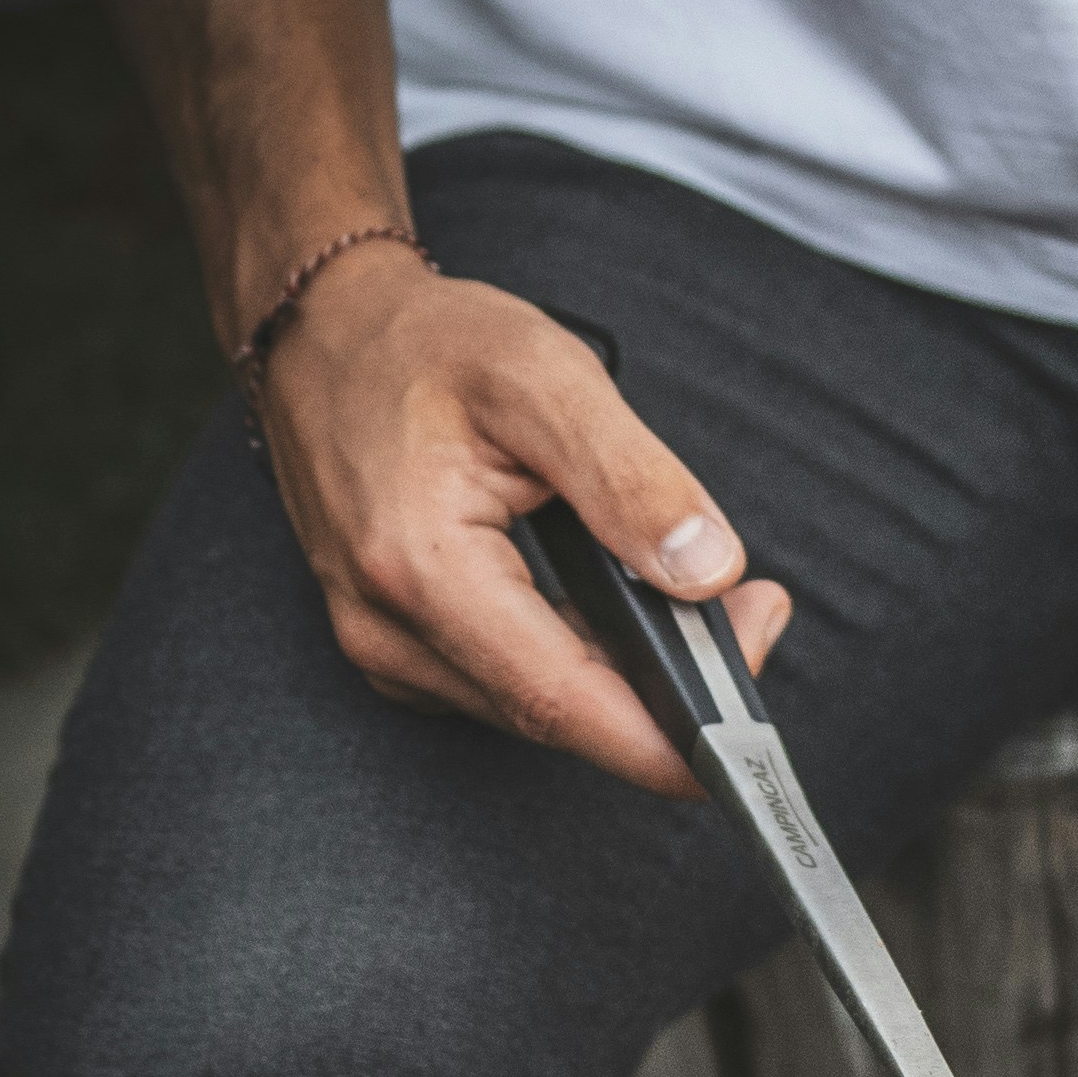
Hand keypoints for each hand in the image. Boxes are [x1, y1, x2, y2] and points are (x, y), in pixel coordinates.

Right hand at [256, 243, 791, 795]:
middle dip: (670, 689)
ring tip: (699, 598)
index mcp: (419, 569)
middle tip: (753, 614)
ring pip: (540, 708)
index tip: (743, 744)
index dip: (661, 741)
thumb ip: (632, 478)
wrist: (324, 332)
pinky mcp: (401, 646)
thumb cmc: (422, 343)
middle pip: (560, 714)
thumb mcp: (544, 376)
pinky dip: (581, 660)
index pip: (561, 703)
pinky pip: (511, 685)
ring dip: (630, 675)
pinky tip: (622, 607)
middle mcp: (389, 631)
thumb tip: (708, 572)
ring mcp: (387, 648)